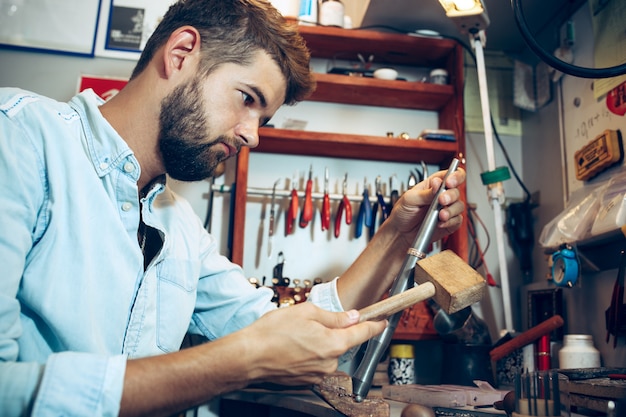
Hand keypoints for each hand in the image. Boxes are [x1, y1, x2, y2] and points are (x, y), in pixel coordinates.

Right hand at [241, 302, 385, 386]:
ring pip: (327, 353)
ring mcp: (318, 374)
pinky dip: (307, 353)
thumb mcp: (306, 312)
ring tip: (294, 335)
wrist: (248, 356)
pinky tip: (291, 347)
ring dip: (318, 343)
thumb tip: (351, 317)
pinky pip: (315, 363)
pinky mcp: (307, 380)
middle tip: (310, 322)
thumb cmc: (272, 333)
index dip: (374, 325)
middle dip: (332, 331)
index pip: (363, 333)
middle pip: (342, 343)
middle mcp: (329, 363)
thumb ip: (334, 316)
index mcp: (333, 344)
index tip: (381, 321)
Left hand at [388, 167, 465, 245]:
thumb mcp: (409, 199)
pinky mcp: (449, 222)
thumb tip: (437, 184)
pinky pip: (457, 220)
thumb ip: (425, 192)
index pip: (450, 175)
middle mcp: (441, 196)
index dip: (454, 176)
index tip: (448, 182)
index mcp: (432, 185)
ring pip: (459, 206)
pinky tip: (440, 223)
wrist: (400, 232)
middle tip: (441, 200)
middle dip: (451, 195)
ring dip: (451, 210)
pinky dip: (450, 222)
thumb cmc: (402, 212)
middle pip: (456, 191)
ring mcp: (446, 209)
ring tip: (441, 215)